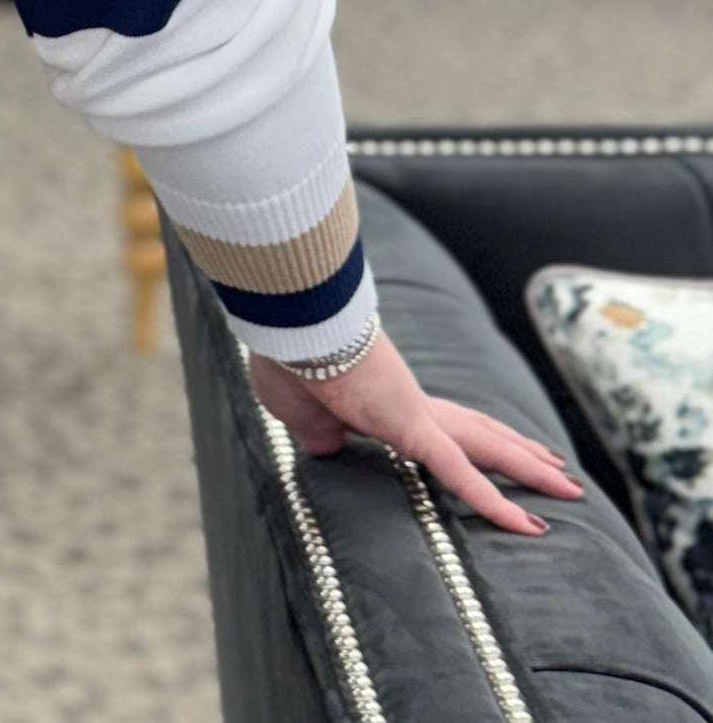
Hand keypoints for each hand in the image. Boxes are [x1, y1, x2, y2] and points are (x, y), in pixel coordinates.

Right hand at [249, 329, 583, 535]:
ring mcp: (416, 415)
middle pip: (480, 433)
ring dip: (529, 469)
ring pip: (487, 448)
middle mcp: (411, 406)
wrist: (289, 330)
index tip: (491, 452)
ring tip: (569, 489)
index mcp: (383, 403)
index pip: (440, 429)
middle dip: (519, 452)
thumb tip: (326, 445)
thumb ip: (318, 431)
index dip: (471, 441)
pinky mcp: (413, 427)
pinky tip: (528, 525)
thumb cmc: (286, 360)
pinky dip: (495, 502)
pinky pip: (462, 475)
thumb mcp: (298, 410)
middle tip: (558, 471)